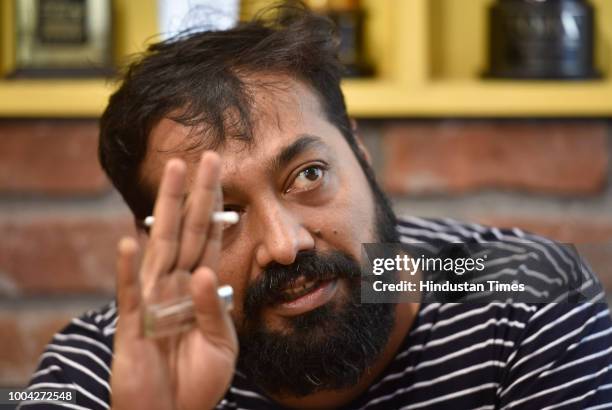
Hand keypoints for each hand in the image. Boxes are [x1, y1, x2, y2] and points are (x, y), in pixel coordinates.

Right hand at [110, 152, 237, 409]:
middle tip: (199, 157)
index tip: (218, 174)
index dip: (212, 207)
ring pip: (159, 248)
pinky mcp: (133, 326)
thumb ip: (214, 308)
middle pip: (183, 231)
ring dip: (165, 212)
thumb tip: (205, 272)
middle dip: (192, 195)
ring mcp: (152, 302)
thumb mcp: (220, 343)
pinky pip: (132, 294)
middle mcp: (174, 286)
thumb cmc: (198, 380)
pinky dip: (130, 269)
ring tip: (171, 177)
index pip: (206, 238)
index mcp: (197, 288)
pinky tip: (130, 242)